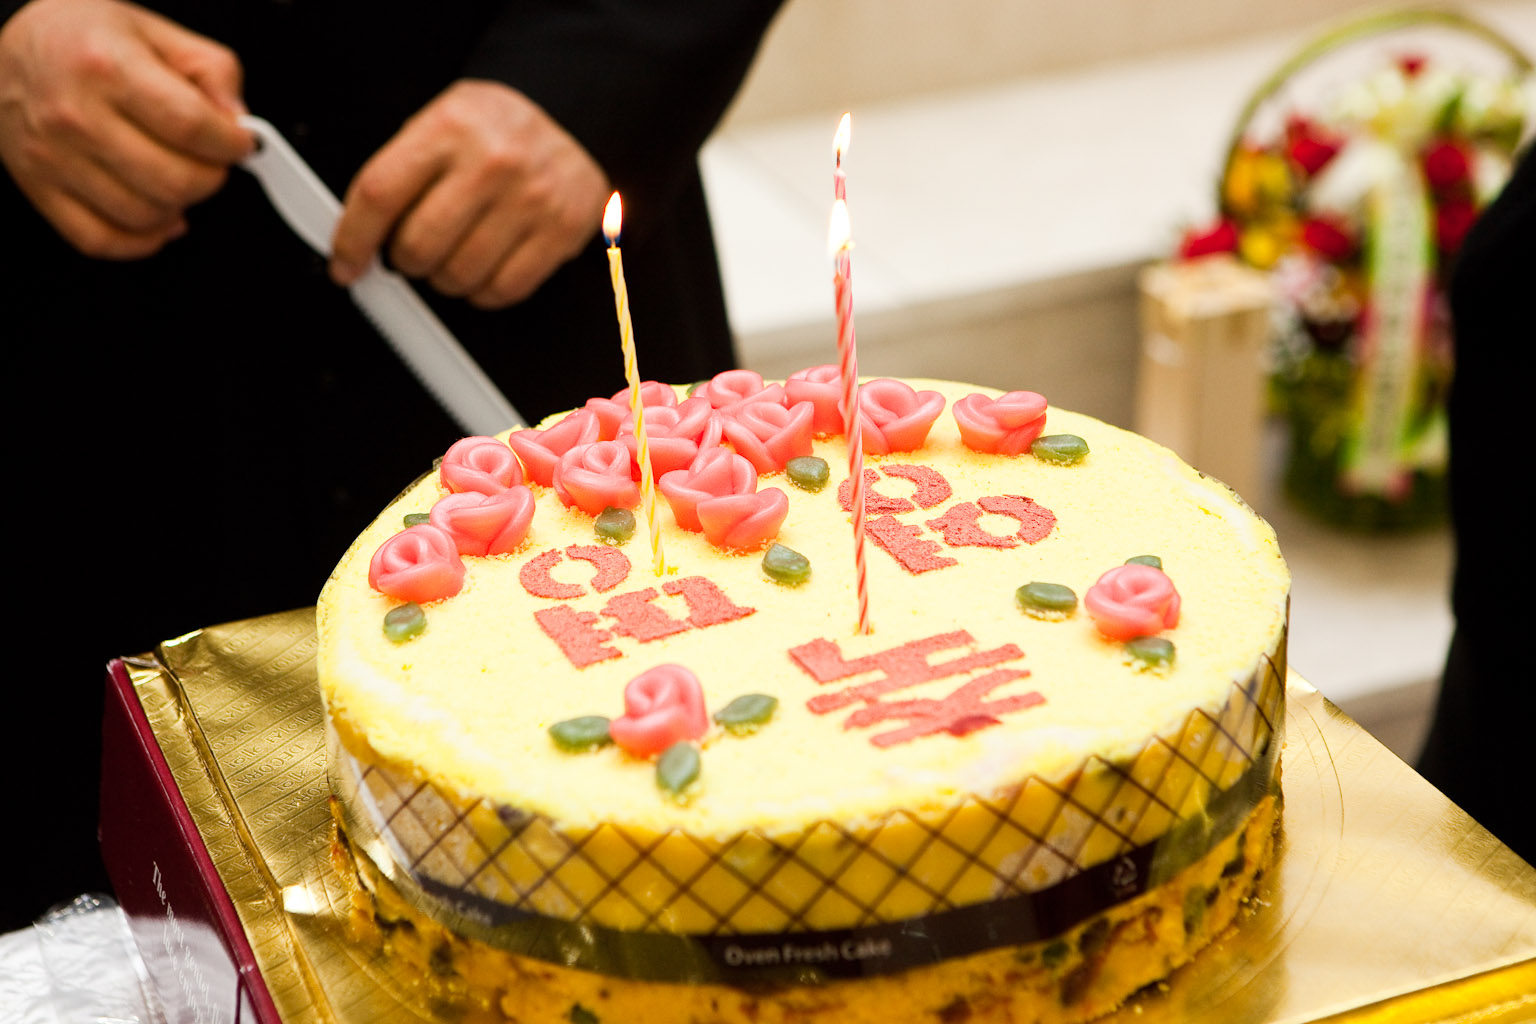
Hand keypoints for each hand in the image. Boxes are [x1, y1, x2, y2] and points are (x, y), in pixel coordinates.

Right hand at [0, 0, 251, 258]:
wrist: (8, 50)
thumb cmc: (82, 42)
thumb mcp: (155, 33)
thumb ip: (211, 72)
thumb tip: (237, 122)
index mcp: (107, 66)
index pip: (191, 126)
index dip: (231, 143)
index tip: (240, 143)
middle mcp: (75, 114)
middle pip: (175, 180)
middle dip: (212, 176)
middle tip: (210, 160)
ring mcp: (54, 157)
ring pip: (146, 215)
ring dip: (179, 206)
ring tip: (178, 177)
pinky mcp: (40, 189)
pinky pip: (103, 240)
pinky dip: (143, 238)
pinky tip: (157, 215)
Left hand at [330, 79, 609, 309]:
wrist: (571, 113)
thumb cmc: (497, 127)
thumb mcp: (441, 123)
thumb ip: (402, 173)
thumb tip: (362, 239)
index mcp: (449, 127)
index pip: (380, 194)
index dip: (353, 240)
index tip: (346, 264)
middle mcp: (492, 162)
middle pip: (419, 245)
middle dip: (406, 261)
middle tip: (412, 251)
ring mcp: (531, 199)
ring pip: (459, 276)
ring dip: (445, 278)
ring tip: (454, 253)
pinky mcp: (562, 230)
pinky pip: (503, 289)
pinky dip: (483, 291)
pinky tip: (484, 266)